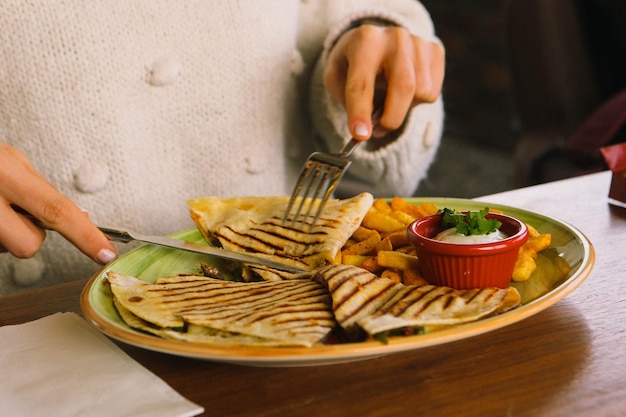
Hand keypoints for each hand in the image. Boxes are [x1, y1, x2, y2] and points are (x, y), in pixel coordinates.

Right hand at [0, 142, 116, 263]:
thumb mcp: (10, 162)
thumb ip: (41, 191)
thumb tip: (81, 219)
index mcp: (7, 172)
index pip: (57, 210)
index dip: (86, 236)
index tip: (106, 254)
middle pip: (28, 245)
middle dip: (28, 237)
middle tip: (12, 212)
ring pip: (5, 250)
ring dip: (4, 235)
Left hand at [324, 24, 444, 139]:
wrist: (376, 39)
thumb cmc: (352, 63)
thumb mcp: (336, 76)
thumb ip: (346, 100)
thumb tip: (364, 129)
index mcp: (364, 41)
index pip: (362, 83)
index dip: (360, 112)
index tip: (360, 135)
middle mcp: (395, 38)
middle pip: (403, 87)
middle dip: (391, 119)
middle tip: (377, 132)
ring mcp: (419, 43)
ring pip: (421, 93)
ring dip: (403, 109)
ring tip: (388, 102)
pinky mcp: (435, 51)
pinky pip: (432, 92)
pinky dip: (417, 102)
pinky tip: (404, 91)